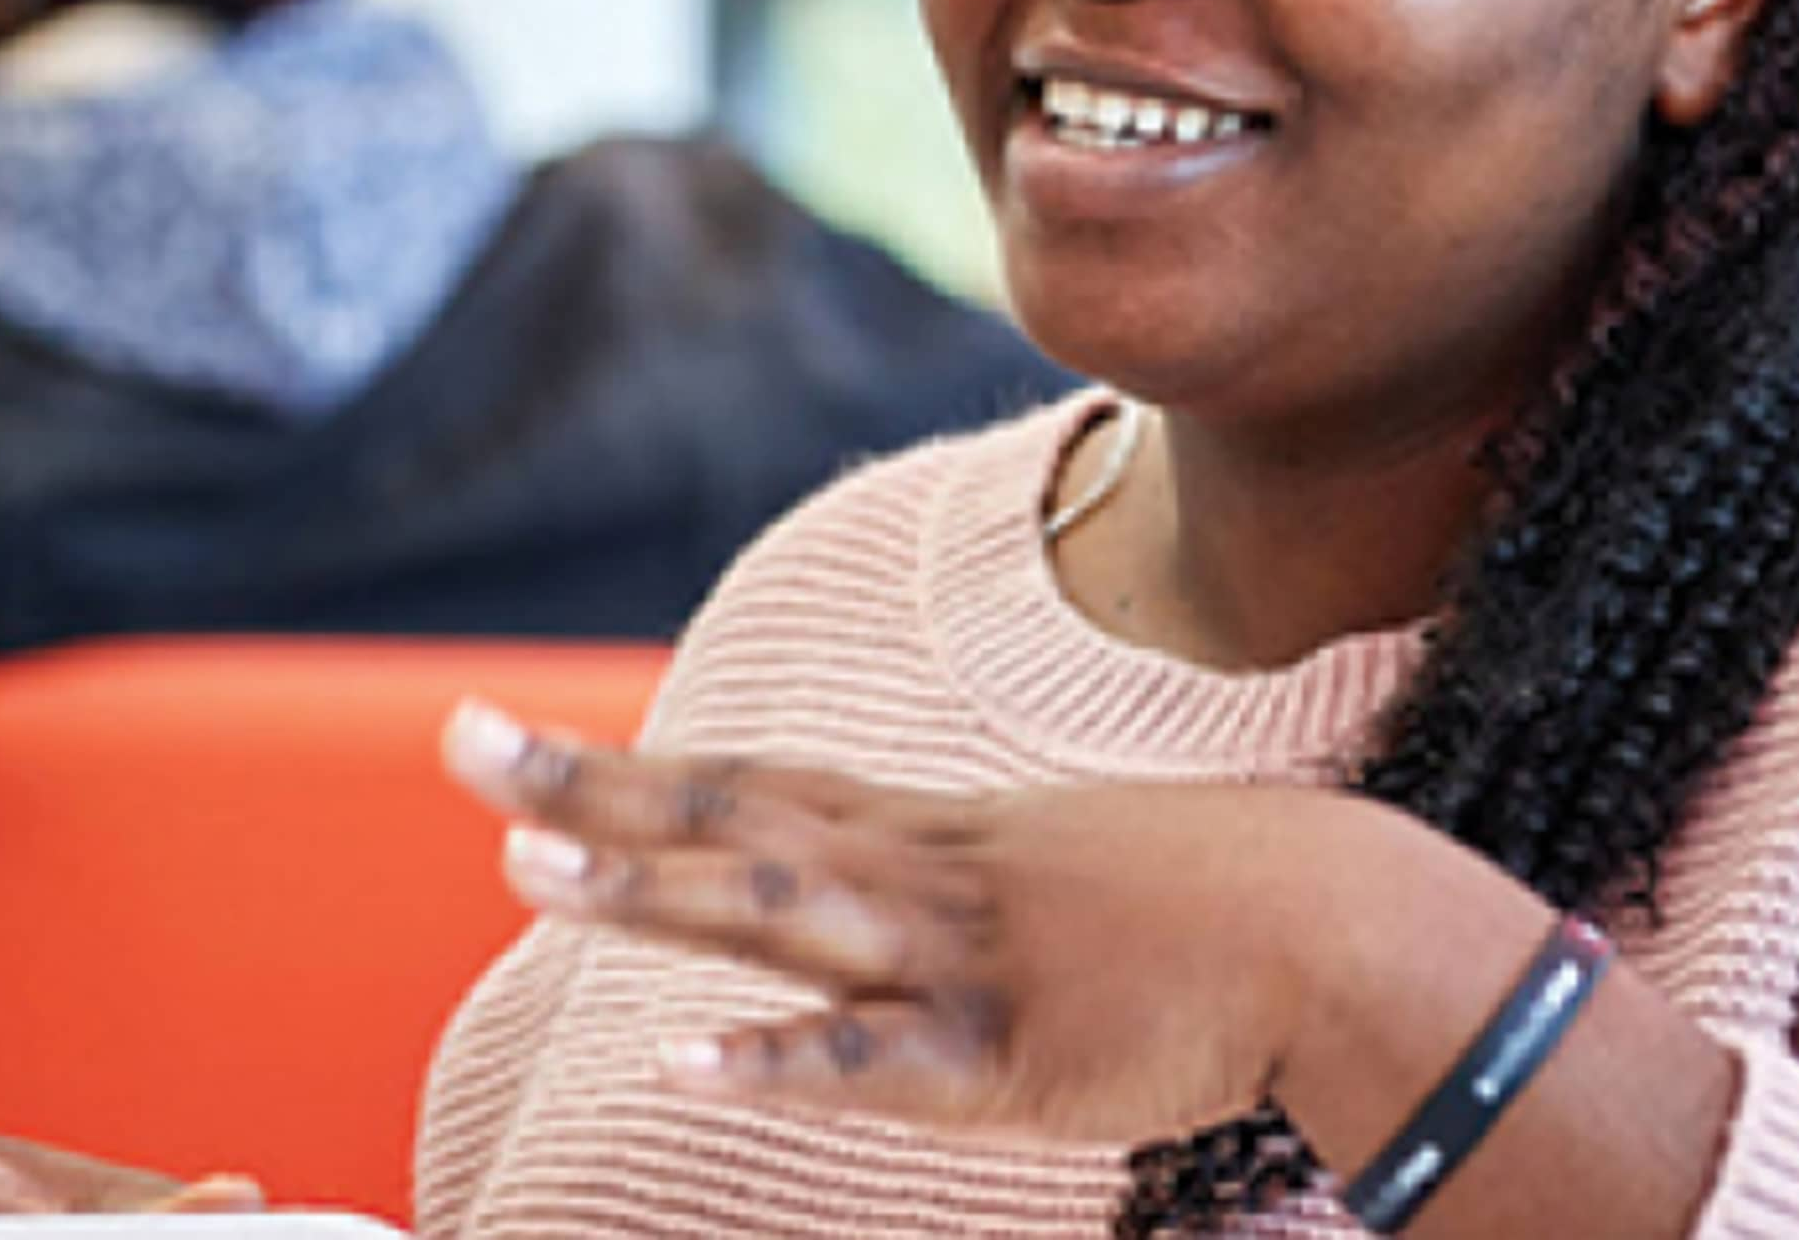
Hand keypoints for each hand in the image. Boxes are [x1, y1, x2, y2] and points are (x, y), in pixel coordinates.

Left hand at [442, 698, 1375, 1143]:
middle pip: (731, 818)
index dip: (623, 764)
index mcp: (930, 837)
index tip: (500, 735)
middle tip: (460, 744)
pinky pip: (870, 1058)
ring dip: (651, 894)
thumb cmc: (1216, 903)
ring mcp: (955, 959)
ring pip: (777, 914)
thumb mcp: (1063, 865)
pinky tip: (680, 1063)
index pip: (747, 784)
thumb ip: (968, 879)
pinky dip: (775, 1058)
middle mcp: (921, 877)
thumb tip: (901, 888)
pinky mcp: (1000, 1055)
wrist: (1337, 929)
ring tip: (527, 872)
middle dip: (592, 786)